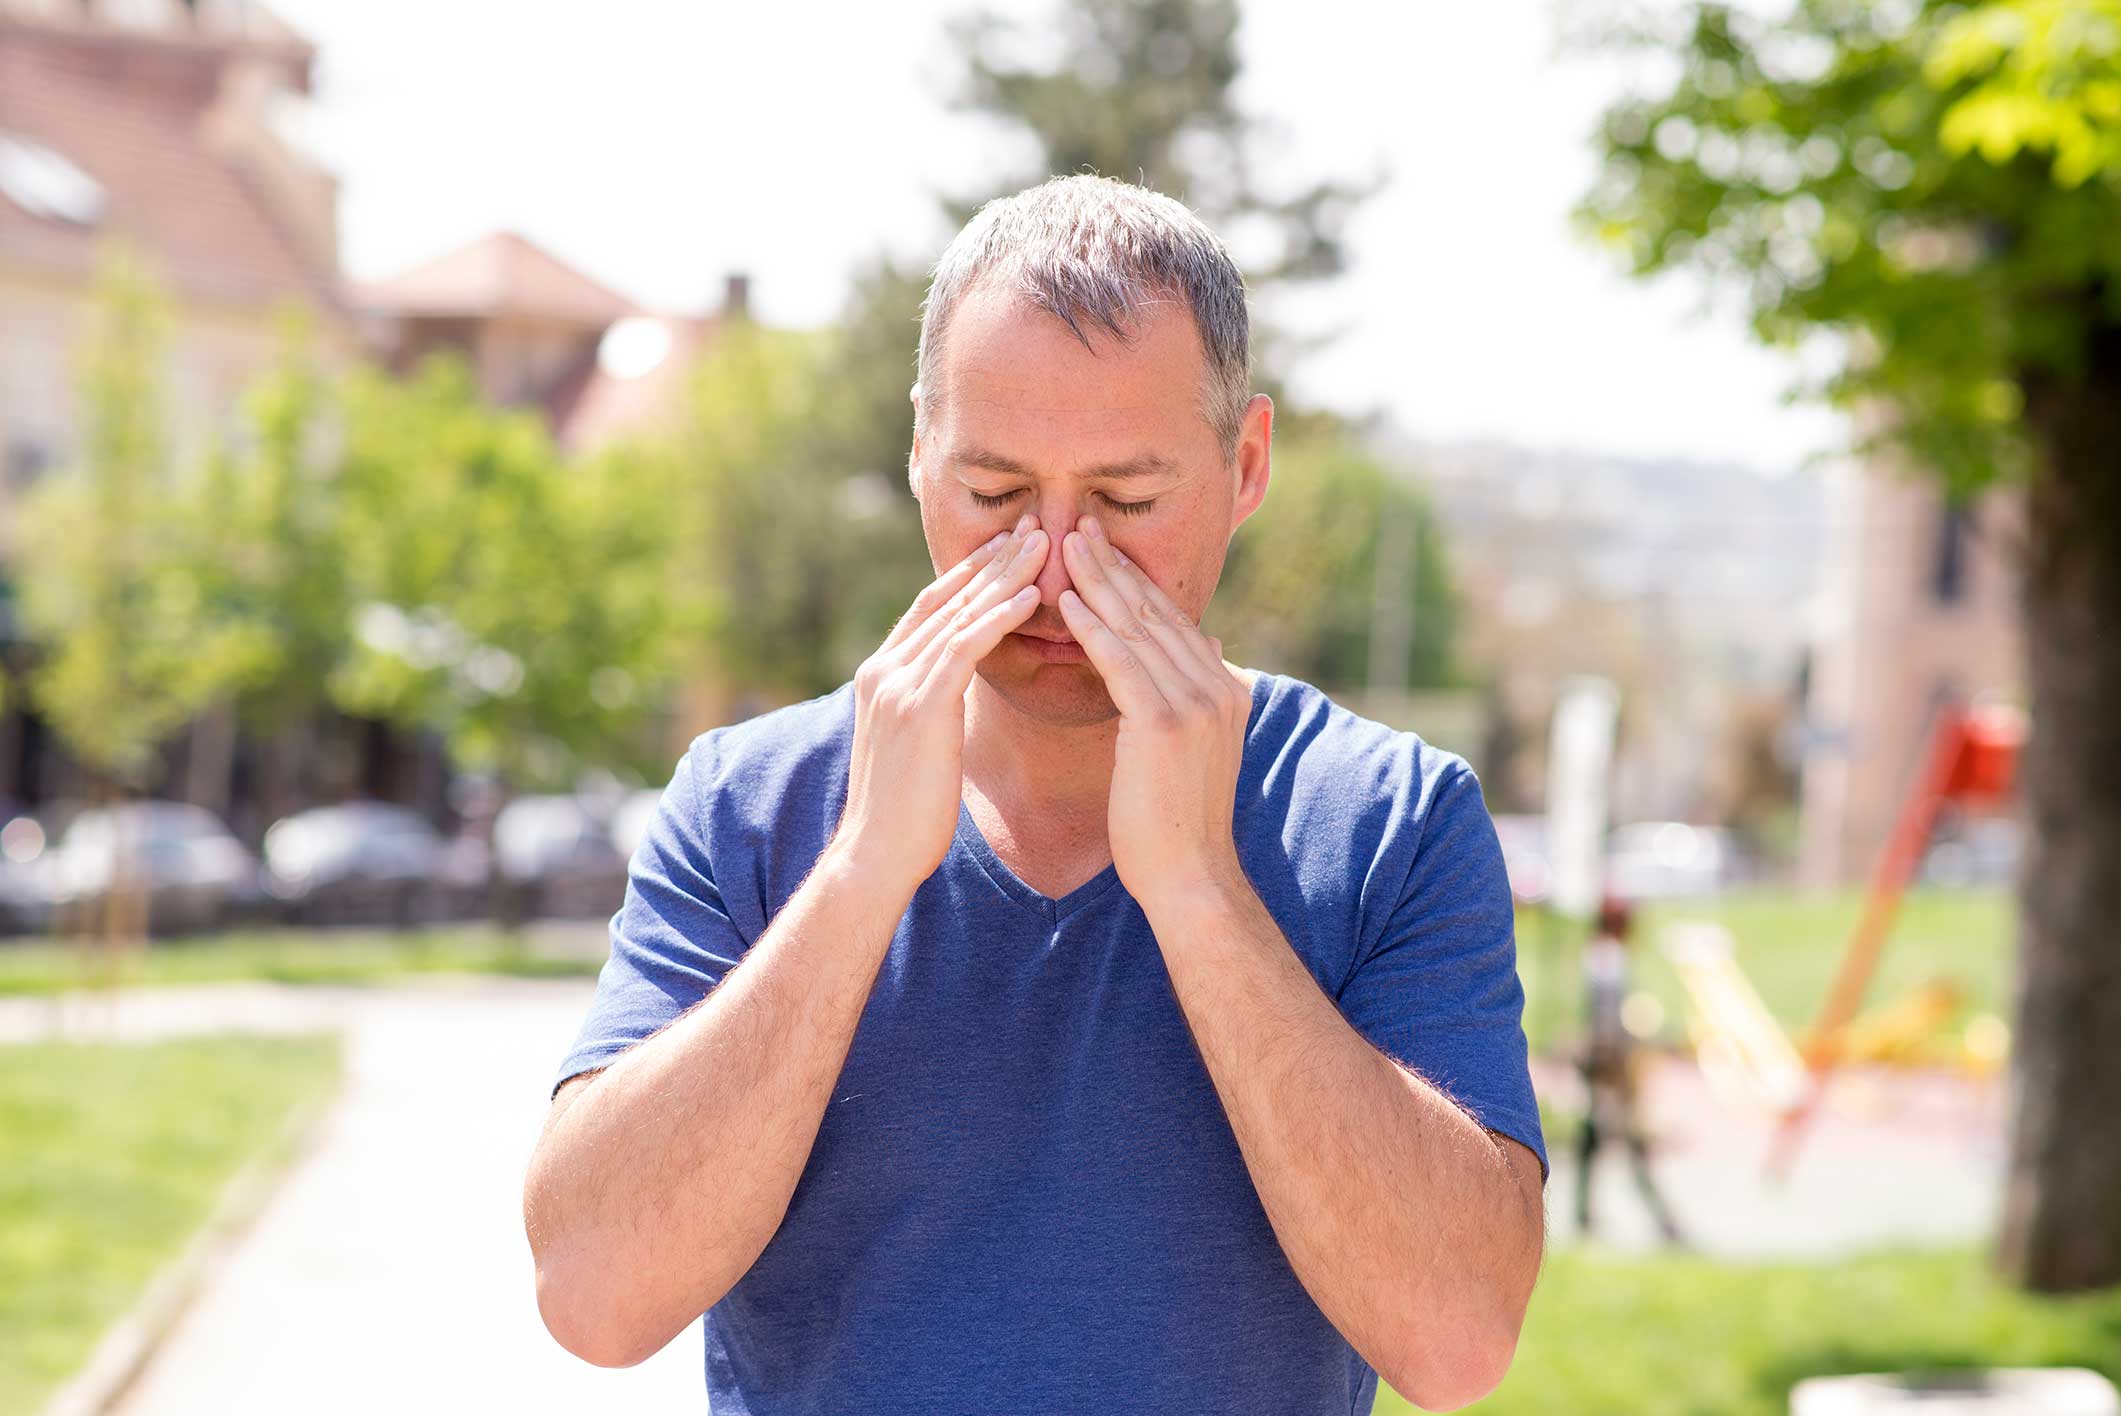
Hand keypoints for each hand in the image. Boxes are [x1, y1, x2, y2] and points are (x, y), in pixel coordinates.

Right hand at [832, 514, 1049, 898]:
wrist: (876, 855)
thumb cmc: (906, 814)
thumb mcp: (917, 747)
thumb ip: (930, 707)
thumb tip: (955, 692)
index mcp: (882, 676)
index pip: (931, 608)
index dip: (972, 574)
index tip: (1010, 545)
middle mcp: (884, 670)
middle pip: (946, 598)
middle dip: (992, 560)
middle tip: (1035, 524)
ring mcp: (896, 685)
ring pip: (959, 615)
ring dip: (1005, 576)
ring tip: (1044, 545)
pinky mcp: (919, 706)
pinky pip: (965, 649)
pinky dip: (997, 618)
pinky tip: (1031, 596)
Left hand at [1055, 513, 1251, 911]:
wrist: (1190, 877)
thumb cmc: (1177, 823)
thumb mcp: (1193, 748)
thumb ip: (1194, 695)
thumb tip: (1206, 646)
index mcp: (1225, 689)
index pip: (1173, 622)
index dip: (1136, 582)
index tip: (1103, 548)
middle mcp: (1218, 687)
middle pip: (1157, 612)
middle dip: (1116, 567)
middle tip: (1080, 525)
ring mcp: (1196, 703)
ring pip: (1139, 628)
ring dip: (1099, 583)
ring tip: (1067, 545)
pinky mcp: (1165, 724)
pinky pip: (1123, 663)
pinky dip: (1095, 629)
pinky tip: (1068, 602)